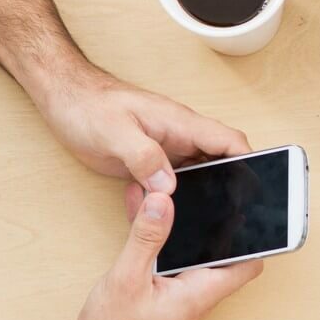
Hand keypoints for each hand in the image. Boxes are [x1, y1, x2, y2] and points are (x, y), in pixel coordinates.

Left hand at [36, 67, 250, 194]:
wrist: (64, 98)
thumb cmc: (88, 106)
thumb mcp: (113, 131)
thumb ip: (143, 156)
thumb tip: (167, 186)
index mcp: (180, 123)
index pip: (229, 141)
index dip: (248, 163)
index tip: (255, 188)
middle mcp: (180, 136)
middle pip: (222, 160)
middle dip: (232, 185)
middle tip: (231, 215)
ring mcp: (168, 149)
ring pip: (201, 174)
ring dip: (206, 194)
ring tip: (205, 221)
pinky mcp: (153, 162)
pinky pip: (177, 181)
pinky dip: (180, 198)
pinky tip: (172, 215)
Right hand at [54, 192, 262, 319]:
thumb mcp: (127, 279)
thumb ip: (147, 239)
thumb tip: (163, 201)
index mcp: (199, 294)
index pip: (247, 265)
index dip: (255, 238)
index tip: (248, 208)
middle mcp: (195, 297)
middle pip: (219, 254)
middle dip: (213, 222)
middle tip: (208, 191)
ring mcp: (177, 299)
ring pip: (188, 255)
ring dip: (180, 229)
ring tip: (167, 195)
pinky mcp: (158, 299)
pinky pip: (166, 263)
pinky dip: (158, 241)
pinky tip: (141, 216)